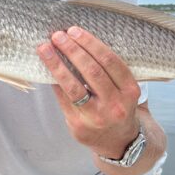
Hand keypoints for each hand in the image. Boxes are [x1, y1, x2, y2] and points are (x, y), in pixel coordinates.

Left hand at [37, 26, 140, 158]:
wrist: (119, 143)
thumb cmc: (118, 107)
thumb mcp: (124, 90)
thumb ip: (109, 71)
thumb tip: (78, 41)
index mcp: (130, 91)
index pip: (110, 61)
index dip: (90, 44)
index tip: (74, 31)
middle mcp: (115, 105)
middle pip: (92, 72)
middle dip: (72, 50)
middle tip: (58, 36)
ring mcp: (96, 117)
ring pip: (73, 87)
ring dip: (57, 65)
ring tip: (44, 48)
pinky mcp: (78, 126)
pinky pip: (63, 99)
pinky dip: (54, 82)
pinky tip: (46, 69)